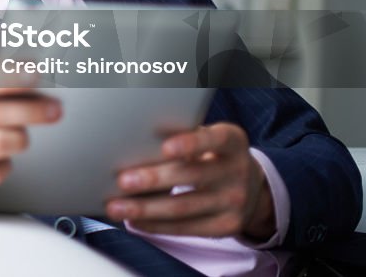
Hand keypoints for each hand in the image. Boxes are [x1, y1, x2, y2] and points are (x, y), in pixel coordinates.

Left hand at [105, 122, 275, 239]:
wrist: (250, 186)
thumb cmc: (212, 154)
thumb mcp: (208, 138)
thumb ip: (182, 137)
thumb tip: (133, 143)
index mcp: (232, 140)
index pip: (213, 139)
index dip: (190, 143)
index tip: (165, 147)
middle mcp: (237, 171)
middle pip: (191, 176)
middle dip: (153, 179)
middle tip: (122, 181)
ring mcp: (235, 201)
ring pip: (183, 207)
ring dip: (145, 208)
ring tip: (116, 207)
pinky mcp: (227, 226)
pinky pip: (186, 228)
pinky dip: (156, 225)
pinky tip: (135, 221)